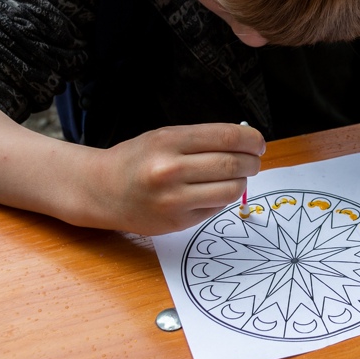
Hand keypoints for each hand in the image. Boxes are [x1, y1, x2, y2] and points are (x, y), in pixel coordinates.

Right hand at [91, 122, 265, 233]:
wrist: (101, 189)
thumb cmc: (135, 160)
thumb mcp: (163, 137)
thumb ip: (202, 139)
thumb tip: (244, 144)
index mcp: (169, 141)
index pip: (227, 138)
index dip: (251, 140)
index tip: (258, 143)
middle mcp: (170, 170)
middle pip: (233, 165)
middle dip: (252, 162)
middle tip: (253, 161)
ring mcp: (174, 199)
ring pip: (230, 190)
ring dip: (241, 182)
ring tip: (235, 177)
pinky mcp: (177, 221)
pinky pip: (216, 208)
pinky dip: (222, 199)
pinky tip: (211, 192)